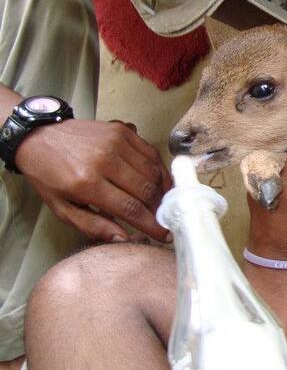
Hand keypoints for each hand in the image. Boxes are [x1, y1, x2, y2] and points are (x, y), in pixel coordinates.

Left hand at [16, 119, 170, 241]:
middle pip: (146, 191)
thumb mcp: (62, 208)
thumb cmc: (49, 175)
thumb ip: (92, 226)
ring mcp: (116, 143)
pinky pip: (151, 153)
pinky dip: (159, 169)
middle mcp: (105, 161)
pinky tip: (159, 182)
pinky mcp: (122, 131)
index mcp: (87, 184)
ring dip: (161, 191)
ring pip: (152, 172)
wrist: (38, 137)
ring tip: (162, 203)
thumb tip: (123, 238)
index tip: (164, 235)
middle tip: (165, 220)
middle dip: (159, 210)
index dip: (151, 225)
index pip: (130, 208)